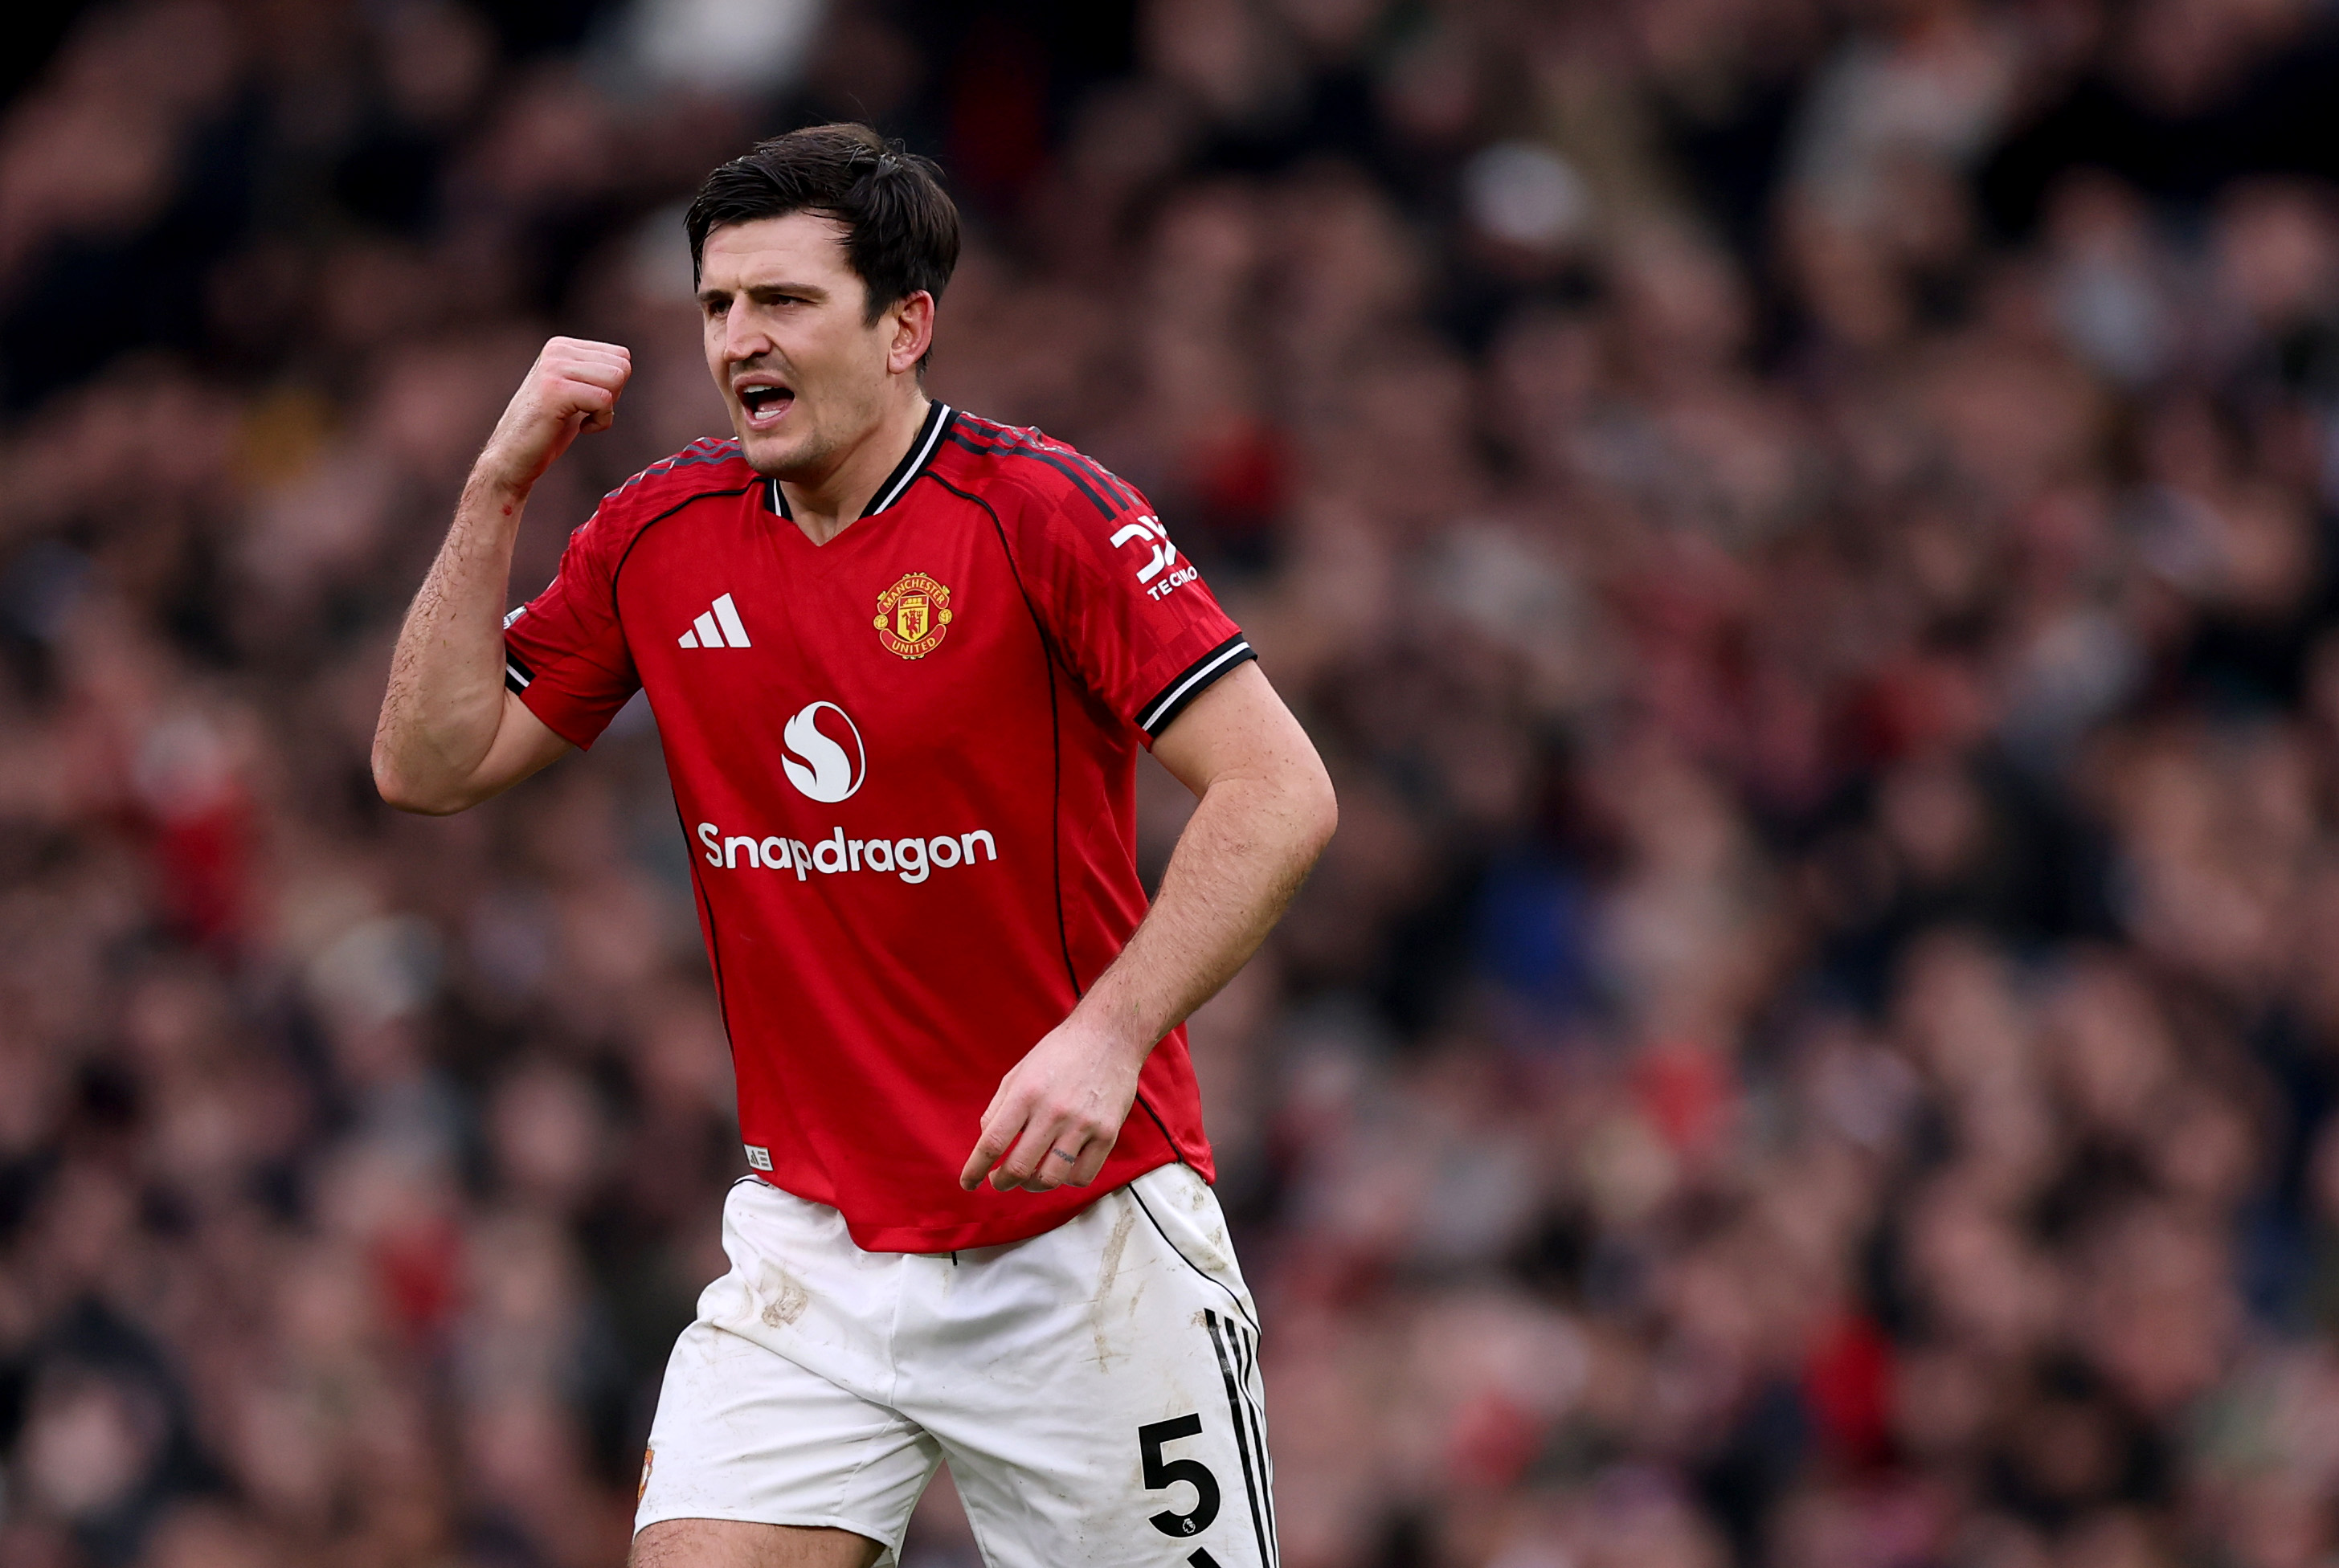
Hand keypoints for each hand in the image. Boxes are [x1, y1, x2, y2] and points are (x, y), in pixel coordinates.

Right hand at [473, 336, 632, 497]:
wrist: (513, 457)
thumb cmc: (548, 429)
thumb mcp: (575, 391)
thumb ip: (595, 373)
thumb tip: (626, 363)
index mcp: (562, 346)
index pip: (620, 356)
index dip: (614, 387)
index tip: (587, 402)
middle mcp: (557, 350)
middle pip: (622, 367)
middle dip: (613, 396)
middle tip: (583, 412)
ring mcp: (554, 367)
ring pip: (616, 379)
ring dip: (606, 409)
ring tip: (579, 418)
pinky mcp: (556, 390)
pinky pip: (605, 400)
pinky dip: (600, 422)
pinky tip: (581, 428)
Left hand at [959, 1017, 1146, 1193]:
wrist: (1109, 1036)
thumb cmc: (1060, 1054)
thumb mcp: (1018, 1073)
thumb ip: (998, 1109)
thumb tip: (987, 1144)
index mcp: (1026, 1093)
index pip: (992, 1143)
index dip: (975, 1170)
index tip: (968, 1183)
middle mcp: (1053, 1111)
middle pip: (1018, 1168)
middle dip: (1001, 1183)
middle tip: (998, 1181)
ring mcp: (1082, 1124)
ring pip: (1050, 1179)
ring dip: (1032, 1186)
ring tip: (1029, 1177)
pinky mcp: (1107, 1133)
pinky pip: (1082, 1176)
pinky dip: (1066, 1180)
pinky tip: (1061, 1168)